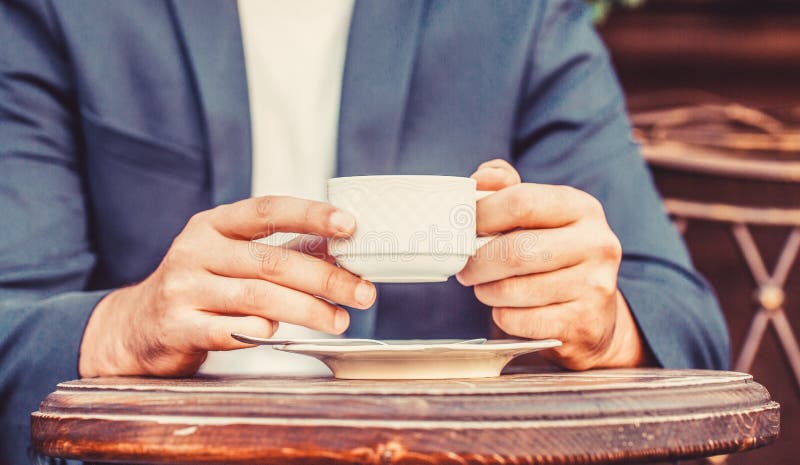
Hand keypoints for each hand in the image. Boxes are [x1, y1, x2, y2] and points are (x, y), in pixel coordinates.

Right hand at [79, 196, 376, 376]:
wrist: (137, 325)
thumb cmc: (201, 285)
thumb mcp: (230, 256)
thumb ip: (277, 253)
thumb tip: (343, 255)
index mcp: (213, 224)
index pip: (268, 210)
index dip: (311, 215)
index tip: (349, 225)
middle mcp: (197, 250)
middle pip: (273, 261)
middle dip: (326, 278)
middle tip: (362, 293)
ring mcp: (184, 288)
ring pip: (259, 298)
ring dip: (308, 311)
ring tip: (339, 321)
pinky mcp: (179, 327)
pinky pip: (232, 331)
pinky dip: (263, 333)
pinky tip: (281, 335)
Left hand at [456, 160, 648, 369]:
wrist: (595, 316)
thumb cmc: (554, 256)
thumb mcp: (539, 214)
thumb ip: (506, 189)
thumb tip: (480, 179)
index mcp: (582, 208)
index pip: (521, 202)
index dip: (483, 215)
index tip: (466, 228)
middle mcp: (596, 244)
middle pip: (514, 252)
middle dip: (478, 262)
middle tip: (466, 268)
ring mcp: (595, 286)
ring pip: (513, 290)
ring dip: (487, 291)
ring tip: (486, 287)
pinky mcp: (584, 324)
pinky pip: (520, 320)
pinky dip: (503, 316)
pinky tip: (510, 309)